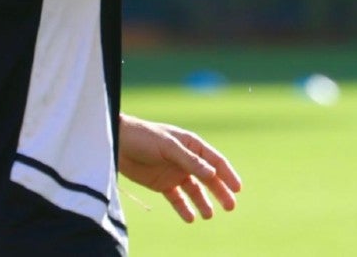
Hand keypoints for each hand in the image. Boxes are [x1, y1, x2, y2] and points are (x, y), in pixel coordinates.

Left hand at [118, 114, 241, 221]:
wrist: (119, 143)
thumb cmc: (145, 137)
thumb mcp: (169, 147)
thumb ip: (190, 161)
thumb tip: (212, 173)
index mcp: (192, 144)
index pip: (214, 160)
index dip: (227, 173)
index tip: (237, 188)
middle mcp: (186, 159)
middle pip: (208, 177)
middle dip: (220, 191)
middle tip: (231, 206)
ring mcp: (175, 172)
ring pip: (194, 190)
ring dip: (203, 202)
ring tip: (209, 215)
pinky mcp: (162, 184)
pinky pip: (177, 198)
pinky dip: (184, 208)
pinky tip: (190, 218)